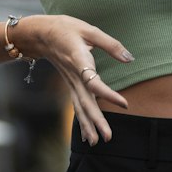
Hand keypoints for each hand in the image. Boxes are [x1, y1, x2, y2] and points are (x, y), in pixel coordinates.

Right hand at [12, 14, 132, 144]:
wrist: (40, 33)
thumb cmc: (66, 28)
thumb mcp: (89, 30)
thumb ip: (111, 44)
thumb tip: (130, 58)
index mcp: (79, 61)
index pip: (93, 82)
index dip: (108, 94)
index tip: (124, 104)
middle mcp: (73, 76)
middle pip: (85, 102)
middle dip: (96, 121)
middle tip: (108, 137)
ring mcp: (70, 83)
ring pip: (79, 107)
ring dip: (88, 126)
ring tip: (96, 142)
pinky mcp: (70, 85)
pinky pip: (76, 105)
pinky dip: (82, 121)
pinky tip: (87, 135)